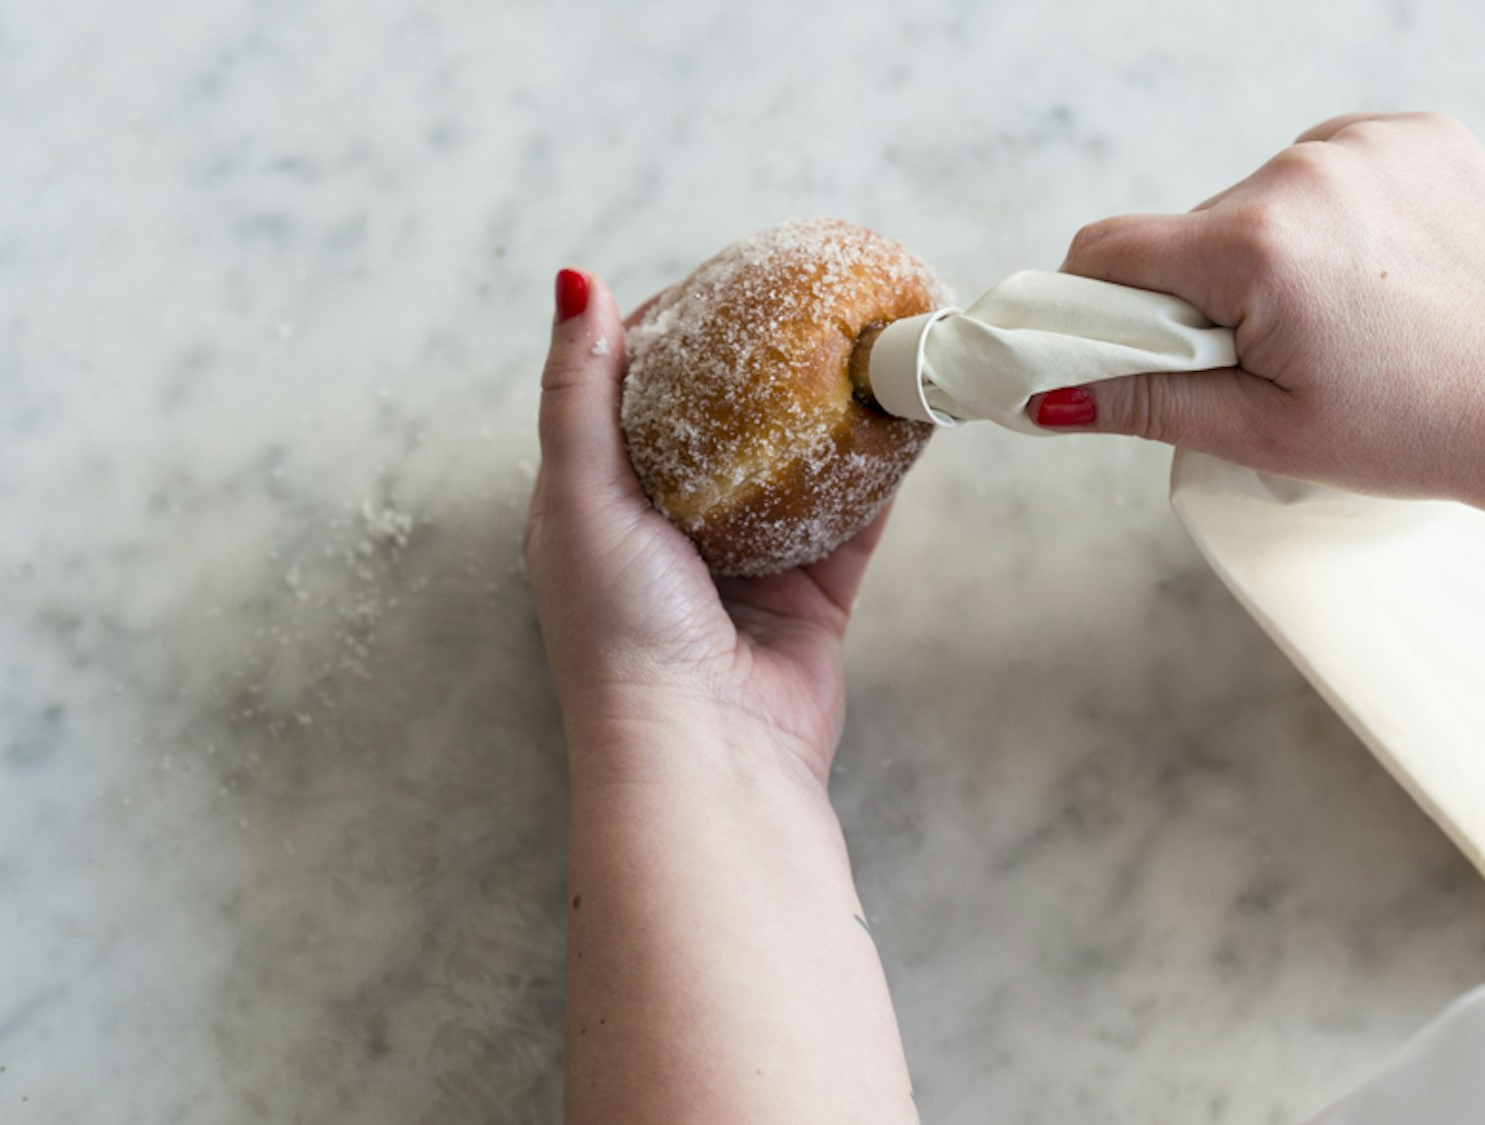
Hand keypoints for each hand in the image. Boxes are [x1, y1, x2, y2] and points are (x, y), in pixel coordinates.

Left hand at [528, 271, 918, 1124]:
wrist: (705, 757)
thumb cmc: (620, 630)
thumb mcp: (578, 495)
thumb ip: (580, 391)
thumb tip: (575, 278)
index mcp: (600, 504)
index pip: (635, 392)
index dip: (678, 329)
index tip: (729, 274)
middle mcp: (672, 529)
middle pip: (724, 422)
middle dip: (766, 360)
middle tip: (813, 292)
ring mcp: (747, 562)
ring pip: (798, 462)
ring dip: (831, 405)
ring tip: (871, 333)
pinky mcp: (814, 594)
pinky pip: (855, 514)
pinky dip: (881, 464)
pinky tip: (909, 406)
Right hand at [1044, 111, 1484, 605]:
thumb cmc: (1424, 429)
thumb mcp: (1263, 433)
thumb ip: (1142, 401)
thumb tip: (1042, 400)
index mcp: (1258, 245)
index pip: (1109, 249)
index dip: (1094, 305)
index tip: (1127, 348)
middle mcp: (1306, 168)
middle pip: (1188, 229)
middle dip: (1204, 291)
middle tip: (1275, 358)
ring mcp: (1368, 141)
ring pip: (1256, 197)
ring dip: (1268, 251)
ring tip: (1344, 318)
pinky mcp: (1419, 130)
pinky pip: (1326, 168)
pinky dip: (1331, 217)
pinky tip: (1380, 273)